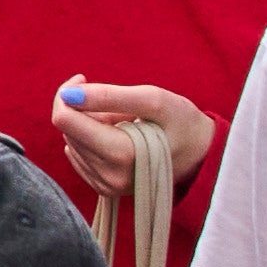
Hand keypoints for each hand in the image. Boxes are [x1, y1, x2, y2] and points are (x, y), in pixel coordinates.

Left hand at [45, 78, 215, 196]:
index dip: (68, 93)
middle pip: (66, 129)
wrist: (202, 155)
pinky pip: (79, 154)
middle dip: (82, 108)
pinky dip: (91, 139)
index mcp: (121, 155)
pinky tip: (117, 136)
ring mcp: (106, 186)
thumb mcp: (153, 100)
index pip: (64, 120)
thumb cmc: (182, 122)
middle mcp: (110, 177)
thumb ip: (109, 96)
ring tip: (123, 121)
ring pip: (71, 140)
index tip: (84, 78)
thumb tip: (68, 94)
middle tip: (115, 102)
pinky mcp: (104, 188)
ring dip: (88, 124)